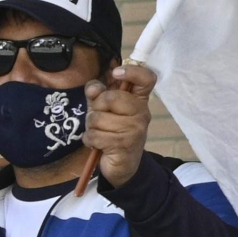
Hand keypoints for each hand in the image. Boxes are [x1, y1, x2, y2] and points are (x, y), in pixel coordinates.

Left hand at [88, 62, 154, 186]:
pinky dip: (90, 140)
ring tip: (100, 133)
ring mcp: (135, 129)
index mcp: (139, 100)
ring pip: (98, 118)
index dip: (132, 71)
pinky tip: (98, 144)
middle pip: (111, 97)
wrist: (122, 166)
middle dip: (96, 108)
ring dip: (92, 127)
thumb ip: (97, 94)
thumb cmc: (112, 131)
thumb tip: (94, 88)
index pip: (147, 78)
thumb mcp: (103, 108)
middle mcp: (141, 112)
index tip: (116, 73)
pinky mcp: (124, 144)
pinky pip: (95, 135)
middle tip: (100, 118)